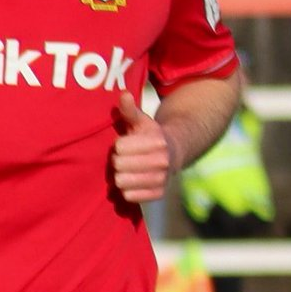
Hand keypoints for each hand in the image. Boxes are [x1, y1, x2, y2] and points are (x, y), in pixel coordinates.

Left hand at [107, 89, 174, 206]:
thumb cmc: (150, 136)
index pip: (119, 147)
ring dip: (120, 176)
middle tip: (125, 158)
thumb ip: (130, 110)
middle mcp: (162, 161)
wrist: (173, 154)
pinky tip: (132, 181)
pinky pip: (129, 196)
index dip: (119, 145)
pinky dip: (127, 190)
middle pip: (118, 164)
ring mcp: (161, 178)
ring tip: (127, 170)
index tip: (125, 144)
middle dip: (118, 160)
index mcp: (157, 141)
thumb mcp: (141, 121)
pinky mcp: (158, 194)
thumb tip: (124, 95)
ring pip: (122, 182)